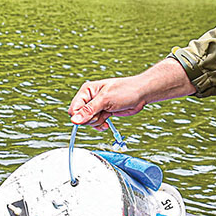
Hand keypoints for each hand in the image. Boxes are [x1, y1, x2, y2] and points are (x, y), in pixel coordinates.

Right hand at [69, 59, 194, 128]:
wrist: (141, 94)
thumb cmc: (125, 90)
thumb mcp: (106, 100)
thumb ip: (89, 111)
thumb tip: (75, 120)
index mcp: (87, 91)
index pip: (74, 108)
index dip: (81, 116)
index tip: (92, 115)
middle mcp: (90, 98)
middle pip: (80, 117)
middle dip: (91, 119)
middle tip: (102, 113)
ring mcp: (97, 106)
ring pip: (88, 121)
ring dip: (98, 121)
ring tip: (107, 114)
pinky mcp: (103, 112)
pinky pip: (96, 123)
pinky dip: (101, 125)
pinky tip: (107, 122)